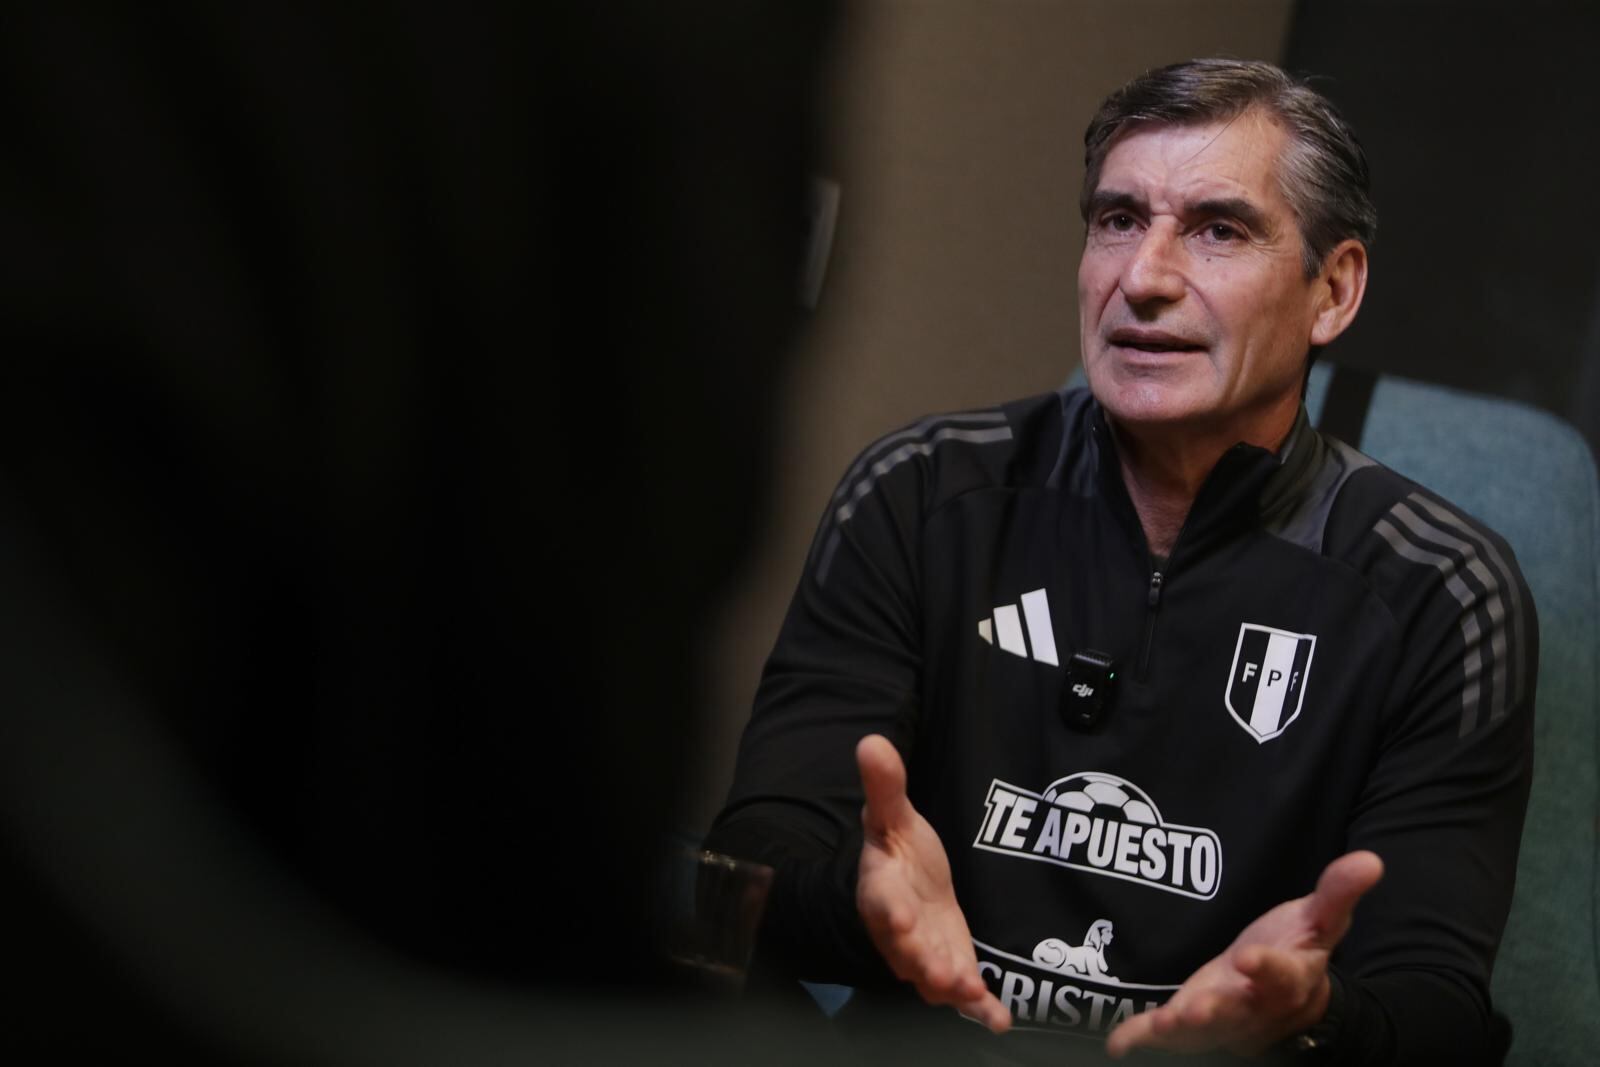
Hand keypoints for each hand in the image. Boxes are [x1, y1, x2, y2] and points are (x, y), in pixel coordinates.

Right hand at [854, 734, 1010, 1031]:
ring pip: (933, 976)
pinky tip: (999, 1020)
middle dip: (923, 962)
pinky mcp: (952, 967)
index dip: (889, 910)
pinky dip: (979, 1009)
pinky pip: (963, 994)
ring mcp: (925, 953)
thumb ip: (885, 786)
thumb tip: (871, 741)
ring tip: (970, 994)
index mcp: (882, 889)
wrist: (907, 886)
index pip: (881, 901)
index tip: (899, 917)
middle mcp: (898, 930)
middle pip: (907, 950)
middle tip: (942, 975)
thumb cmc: (899, 851)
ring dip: (951, 987)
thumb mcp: (893, 816)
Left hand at [1105, 850, 1383, 1058]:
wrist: (1290, 998)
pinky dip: (1143, 1040)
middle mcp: (1257, 1007)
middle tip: (1195, 1009)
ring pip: (1206, 1031)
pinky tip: (1119, 1043)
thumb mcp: (1321, 919)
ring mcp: (1224, 1020)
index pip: (1281, 976)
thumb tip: (1371, 860)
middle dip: (1217, 1011)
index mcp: (1289, 980)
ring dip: (1182, 1030)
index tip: (1249, 956)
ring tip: (1161, 1026)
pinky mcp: (1195, 1025)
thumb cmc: (1298, 951)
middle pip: (1239, 1012)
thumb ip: (1338, 892)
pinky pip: (1170, 1037)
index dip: (1266, 968)